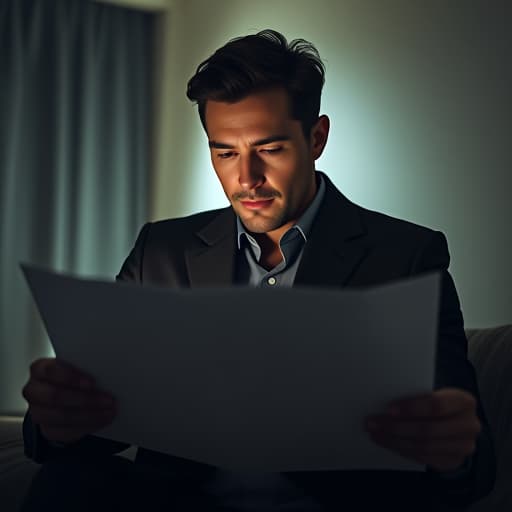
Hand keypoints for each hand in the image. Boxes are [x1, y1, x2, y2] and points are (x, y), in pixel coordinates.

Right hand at [22, 358, 116, 444]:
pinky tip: (102, 420)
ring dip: (90, 414)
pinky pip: (66, 432)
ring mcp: (38, 412)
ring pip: (62, 416)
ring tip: (109, 411)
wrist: (65, 396)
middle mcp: (34, 391)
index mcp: (39, 369)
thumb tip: (106, 372)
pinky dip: (87, 427)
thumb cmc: (73, 377)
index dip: (71, 377)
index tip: (92, 382)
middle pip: (55, 396)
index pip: (50, 371)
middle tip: (108, 399)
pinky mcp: (47, 430)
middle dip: (85, 399)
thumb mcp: (77, 367)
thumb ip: (85, 368)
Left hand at [364, 388, 480, 471]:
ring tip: (375, 433)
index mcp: (464, 401)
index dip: (412, 408)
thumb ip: (417, 393)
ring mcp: (463, 446)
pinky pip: (423, 457)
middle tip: (373, 423)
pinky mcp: (453, 461)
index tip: (388, 409)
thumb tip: (383, 397)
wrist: (457, 421)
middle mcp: (469, 425)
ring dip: (394, 440)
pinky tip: (387, 442)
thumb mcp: (433, 391)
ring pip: (423, 446)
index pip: (436, 405)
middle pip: (428, 429)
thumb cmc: (438, 400)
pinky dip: (402, 450)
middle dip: (396, 427)